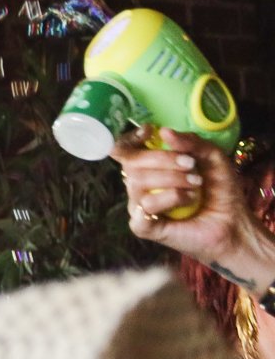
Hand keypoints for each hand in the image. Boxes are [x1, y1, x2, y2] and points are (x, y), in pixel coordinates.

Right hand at [110, 129, 274, 288]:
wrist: (234, 222)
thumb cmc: (220, 190)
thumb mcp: (212, 156)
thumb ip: (190, 142)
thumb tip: (163, 132)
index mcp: (150, 167)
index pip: (124, 151)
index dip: (130, 139)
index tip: (150, 132)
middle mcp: (139, 186)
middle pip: (131, 164)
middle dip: (163, 159)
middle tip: (191, 166)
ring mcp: (139, 206)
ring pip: (137, 184)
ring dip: (172, 180)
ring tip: (196, 186)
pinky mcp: (143, 226)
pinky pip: (144, 208)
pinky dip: (169, 200)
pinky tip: (187, 202)